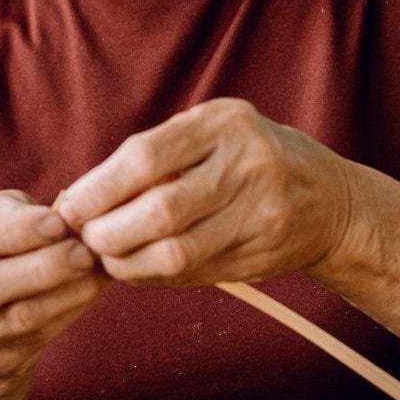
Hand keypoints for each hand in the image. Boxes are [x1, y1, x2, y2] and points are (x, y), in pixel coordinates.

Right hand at [0, 189, 105, 392]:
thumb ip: (14, 211)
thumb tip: (64, 217)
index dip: (10, 233)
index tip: (57, 222)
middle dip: (41, 267)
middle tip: (83, 251)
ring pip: (13, 318)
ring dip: (62, 292)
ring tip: (93, 269)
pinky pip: (35, 338)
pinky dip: (68, 311)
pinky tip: (89, 290)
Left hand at [54, 98, 354, 287]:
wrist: (329, 202)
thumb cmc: (250, 160)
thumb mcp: (212, 133)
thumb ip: (156, 156)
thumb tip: (80, 197)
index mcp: (225, 124)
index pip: (146, 157)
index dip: (99, 189)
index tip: (69, 208)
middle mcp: (249, 165)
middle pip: (160, 211)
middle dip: (108, 233)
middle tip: (84, 240)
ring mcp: (262, 214)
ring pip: (176, 252)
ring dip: (127, 262)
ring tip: (106, 257)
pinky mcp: (263, 254)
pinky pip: (194, 274)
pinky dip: (154, 276)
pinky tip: (137, 268)